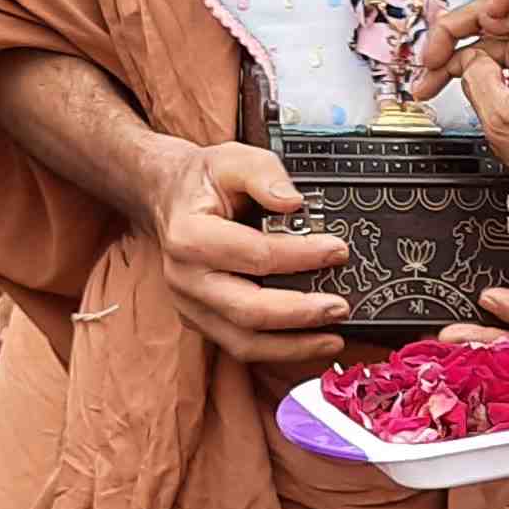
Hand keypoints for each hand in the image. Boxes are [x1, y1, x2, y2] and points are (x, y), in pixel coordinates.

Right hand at [144, 136, 352, 367]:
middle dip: (300, 314)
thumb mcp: (232, 159)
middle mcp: (185, 278)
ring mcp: (190, 304)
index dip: (302, 256)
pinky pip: (240, 345)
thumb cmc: (203, 181)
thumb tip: (294, 202)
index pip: (255, 255)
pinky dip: (278, 350)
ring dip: (292, 347)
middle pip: (248, 311)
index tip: (338, 251)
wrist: (168, 198)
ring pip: (243, 342)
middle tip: (340, 307)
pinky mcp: (200, 320)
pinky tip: (309, 342)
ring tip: (332, 339)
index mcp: (190, 236)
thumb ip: (264, 174)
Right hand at [411, 0, 508, 217]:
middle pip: (496, 9)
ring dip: (465, 56)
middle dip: (456, 33)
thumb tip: (467, 62)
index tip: (473, 24)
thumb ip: (475, 79)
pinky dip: (487, 69)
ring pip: (499, 37)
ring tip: (435, 84)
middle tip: (430, 65)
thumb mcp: (503, 120)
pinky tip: (467, 89)